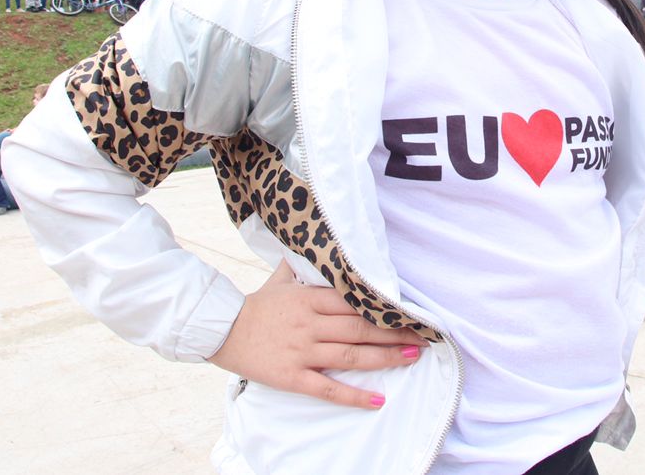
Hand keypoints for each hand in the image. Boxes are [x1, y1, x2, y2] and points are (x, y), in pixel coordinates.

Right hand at [209, 263, 424, 409]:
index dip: (384, 307)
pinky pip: (328, 387)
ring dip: (385, 357)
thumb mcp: (280, 280)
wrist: (220, 329)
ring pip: (351, 355)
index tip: (409, 310)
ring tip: (412, 357)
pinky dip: (354, 395)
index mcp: (310, 298)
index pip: (355, 301)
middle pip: (361, 327)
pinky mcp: (292, 376)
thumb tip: (312, 243)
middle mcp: (310, 323)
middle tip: (424, 336)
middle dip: (395, 332)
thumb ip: (301, 266)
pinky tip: (377, 400)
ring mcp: (302, 350)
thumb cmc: (255, 305)